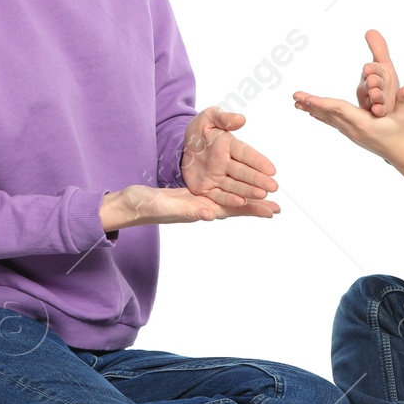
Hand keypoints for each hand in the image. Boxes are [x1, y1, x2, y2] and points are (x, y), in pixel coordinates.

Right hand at [101, 185, 280, 231]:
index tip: (273, 210)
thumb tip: (210, 214)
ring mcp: (194, 204)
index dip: (252, 210)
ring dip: (245, 200)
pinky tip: (234, 190)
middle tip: (278, 207)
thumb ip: (186, 210)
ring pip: (226, 200)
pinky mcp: (188, 197)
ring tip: (263, 199)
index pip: (231, 210)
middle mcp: (200, 209)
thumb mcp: (163, 205)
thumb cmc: (141, 206)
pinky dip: (228, 191)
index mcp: (198, 211)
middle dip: (255, 207)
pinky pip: (214, 193)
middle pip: (234, 207)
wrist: (126, 205)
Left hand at [180, 106, 278, 209]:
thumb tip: (240, 119)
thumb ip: (222, 117)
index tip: (271, 169)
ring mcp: (218, 177)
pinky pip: (219, 195)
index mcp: (229, 146)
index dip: (258, 161)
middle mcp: (226, 163)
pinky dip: (230, 199)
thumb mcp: (207, 119)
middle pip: (244, 172)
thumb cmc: (198, 132)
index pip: (245, 153)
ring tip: (263, 195)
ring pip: (236, 186)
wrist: (181, 148)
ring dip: (249, 191)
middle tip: (273, 187)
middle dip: (259, 180)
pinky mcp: (207, 189)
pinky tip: (241, 202)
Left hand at [293, 29, 403, 183]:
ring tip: (297, 103)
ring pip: (329, 119)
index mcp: (364, 124)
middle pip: (329, 115)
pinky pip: (334, 123)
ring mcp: (352, 133)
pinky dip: (322, 115)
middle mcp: (354, 130)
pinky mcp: (354, 134)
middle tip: (294, 97)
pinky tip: (314, 112)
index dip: (322, 103)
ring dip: (313, 110)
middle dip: (311, 105)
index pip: (339, 110)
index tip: (306, 98)